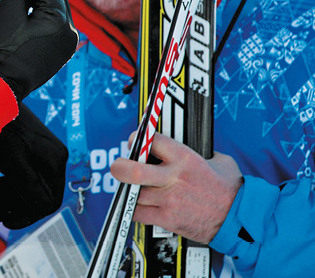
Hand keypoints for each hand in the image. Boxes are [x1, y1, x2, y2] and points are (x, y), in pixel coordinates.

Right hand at [0, 0, 77, 101]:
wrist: (0, 86)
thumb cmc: (2, 51)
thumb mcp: (7, 11)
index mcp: (60, 19)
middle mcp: (70, 31)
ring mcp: (67, 43)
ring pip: (55, 9)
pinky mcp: (61, 51)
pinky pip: (54, 24)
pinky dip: (41, 13)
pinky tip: (25, 10)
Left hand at [0, 104, 67, 228]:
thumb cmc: (2, 126)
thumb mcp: (14, 161)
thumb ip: (30, 187)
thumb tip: (43, 209)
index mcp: (54, 161)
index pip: (48, 203)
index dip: (25, 216)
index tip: (4, 220)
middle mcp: (54, 158)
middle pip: (37, 197)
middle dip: (10, 207)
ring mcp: (44, 154)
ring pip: (28, 189)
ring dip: (5, 199)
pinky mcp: (32, 150)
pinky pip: (25, 177)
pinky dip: (7, 186)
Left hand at [110, 132, 242, 242]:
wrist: (241, 219)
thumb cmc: (230, 189)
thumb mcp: (216, 159)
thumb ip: (197, 150)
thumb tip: (183, 143)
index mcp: (185, 159)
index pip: (152, 141)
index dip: (139, 139)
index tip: (134, 142)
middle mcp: (174, 178)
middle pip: (134, 170)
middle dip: (120, 166)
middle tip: (118, 165)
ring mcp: (169, 200)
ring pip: (134, 193)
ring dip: (129, 190)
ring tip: (131, 186)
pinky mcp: (168, 219)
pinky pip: (140, 214)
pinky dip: (136, 209)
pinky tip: (139, 205)